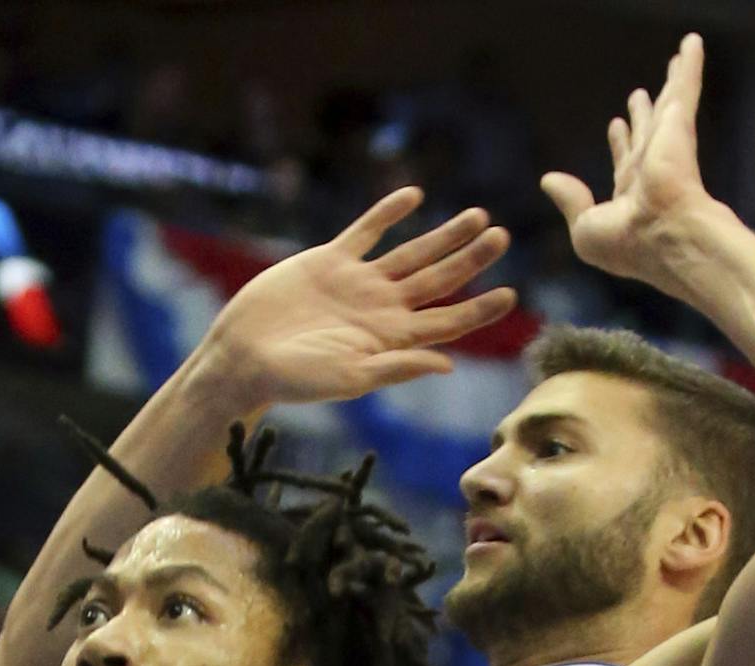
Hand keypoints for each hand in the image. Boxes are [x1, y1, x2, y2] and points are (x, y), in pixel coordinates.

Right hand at [193, 188, 514, 408]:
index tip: (511, 293)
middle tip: (503, 236)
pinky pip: (365, 231)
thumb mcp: (350, 378)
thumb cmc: (294, 380)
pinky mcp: (328, 261)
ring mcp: (357, 282)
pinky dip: (388, 213)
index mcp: (391, 338)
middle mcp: (381, 308)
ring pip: (412, 252)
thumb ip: (398, 367)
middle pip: (439, 280)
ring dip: (444, 235)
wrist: (243, 357)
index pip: (447, 322)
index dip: (480, 309)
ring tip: (478, 215)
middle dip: (471, 258)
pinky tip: (413, 196)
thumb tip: (449, 365)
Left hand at [541, 34, 722, 289]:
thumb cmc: (626, 243)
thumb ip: (571, 201)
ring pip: (671, 103)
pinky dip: (690, 65)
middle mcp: (653, 166)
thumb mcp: (585, 229)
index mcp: (631, 194)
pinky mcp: (679, 126)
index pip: (625, 161)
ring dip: (674, 80)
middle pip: (649, 131)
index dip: (621, 143)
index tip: (615, 125)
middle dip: (645, 113)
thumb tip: (548, 179)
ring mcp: (669, 145)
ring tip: (677, 56)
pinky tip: (692, 42)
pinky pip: (685, 86)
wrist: (664, 238)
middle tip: (639, 95)